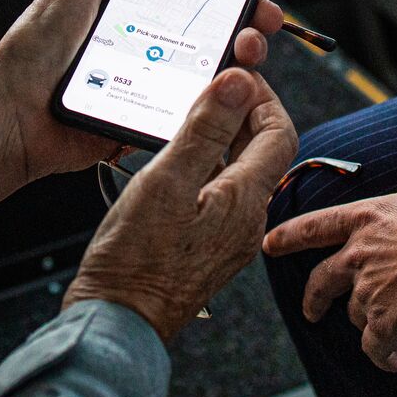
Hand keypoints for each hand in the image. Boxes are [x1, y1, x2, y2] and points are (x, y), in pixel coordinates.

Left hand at [0, 0, 285, 217]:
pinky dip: (216, 110)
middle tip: (258, 28)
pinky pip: (190, 120)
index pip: (195, 5)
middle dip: (245, 34)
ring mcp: (152, 92)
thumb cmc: (34, 50)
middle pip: (212, 44)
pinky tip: (232, 94)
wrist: (11, 113)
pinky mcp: (146, 126)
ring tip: (247, 55)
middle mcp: (149, 54)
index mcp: (134, 19)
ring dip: (238, 69)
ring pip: (210, 83)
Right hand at [64, 68, 298, 340]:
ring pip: (238, 171)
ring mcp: (227, 235)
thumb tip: (239, 81)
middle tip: (212, 87)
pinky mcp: (206, 246)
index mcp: (246, 200)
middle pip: (261, 151)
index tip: (235, 74)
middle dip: (242, 113)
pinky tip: (177, 158)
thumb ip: (205, 130)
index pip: (279, 133)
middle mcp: (246, 219)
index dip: (262, 97)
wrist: (117, 322)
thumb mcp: (167, 182)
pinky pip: (219, 193)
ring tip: (189, 115)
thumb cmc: (136, 260)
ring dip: (221, 138)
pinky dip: (206, 165)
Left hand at [263, 112, 396, 371]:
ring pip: (354, 315)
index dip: (287, 237)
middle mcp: (361, 255)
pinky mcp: (389, 325)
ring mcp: (371, 292)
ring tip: (393, 327)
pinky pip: (374, 348)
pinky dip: (383, 356)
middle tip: (313, 311)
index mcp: (369, 218)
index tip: (267, 246)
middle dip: (314, 299)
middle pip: (321, 282)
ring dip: (369, 323)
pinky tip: (396, 361)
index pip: (314, 227)